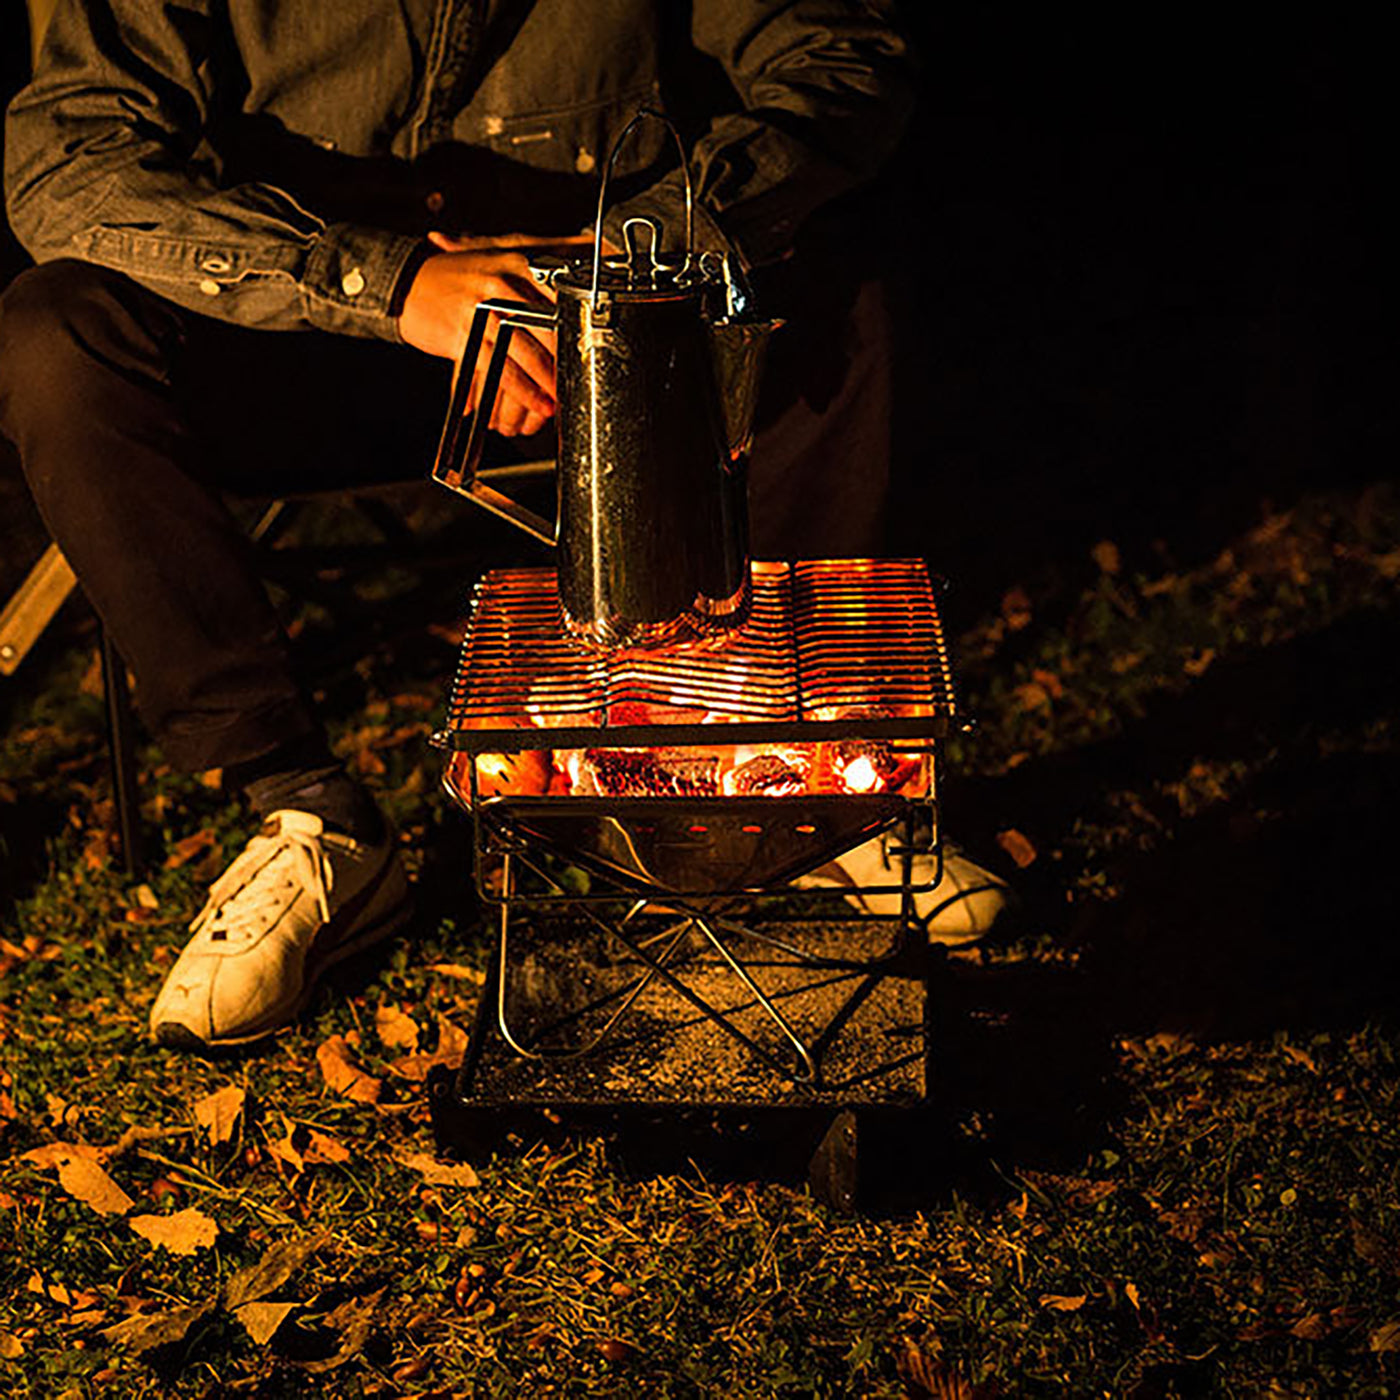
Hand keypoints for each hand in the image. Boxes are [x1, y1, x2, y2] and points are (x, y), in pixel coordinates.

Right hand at [398, 231, 591, 435]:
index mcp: (517, 263)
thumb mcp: (501, 256)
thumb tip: (602, 250)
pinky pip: (498, 370)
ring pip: (524, 353)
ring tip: (562, 400)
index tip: (593, 346)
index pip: (559, 295)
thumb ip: (545, 260)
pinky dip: (521, 391)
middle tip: (582, 381)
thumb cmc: (460, 273)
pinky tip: (536, 404)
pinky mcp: (463, 336)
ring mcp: (481, 311)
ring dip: (546, 382)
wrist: (408, 281)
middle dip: (565, 360)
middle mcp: (501, 284)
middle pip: (545, 328)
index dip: (579, 324)